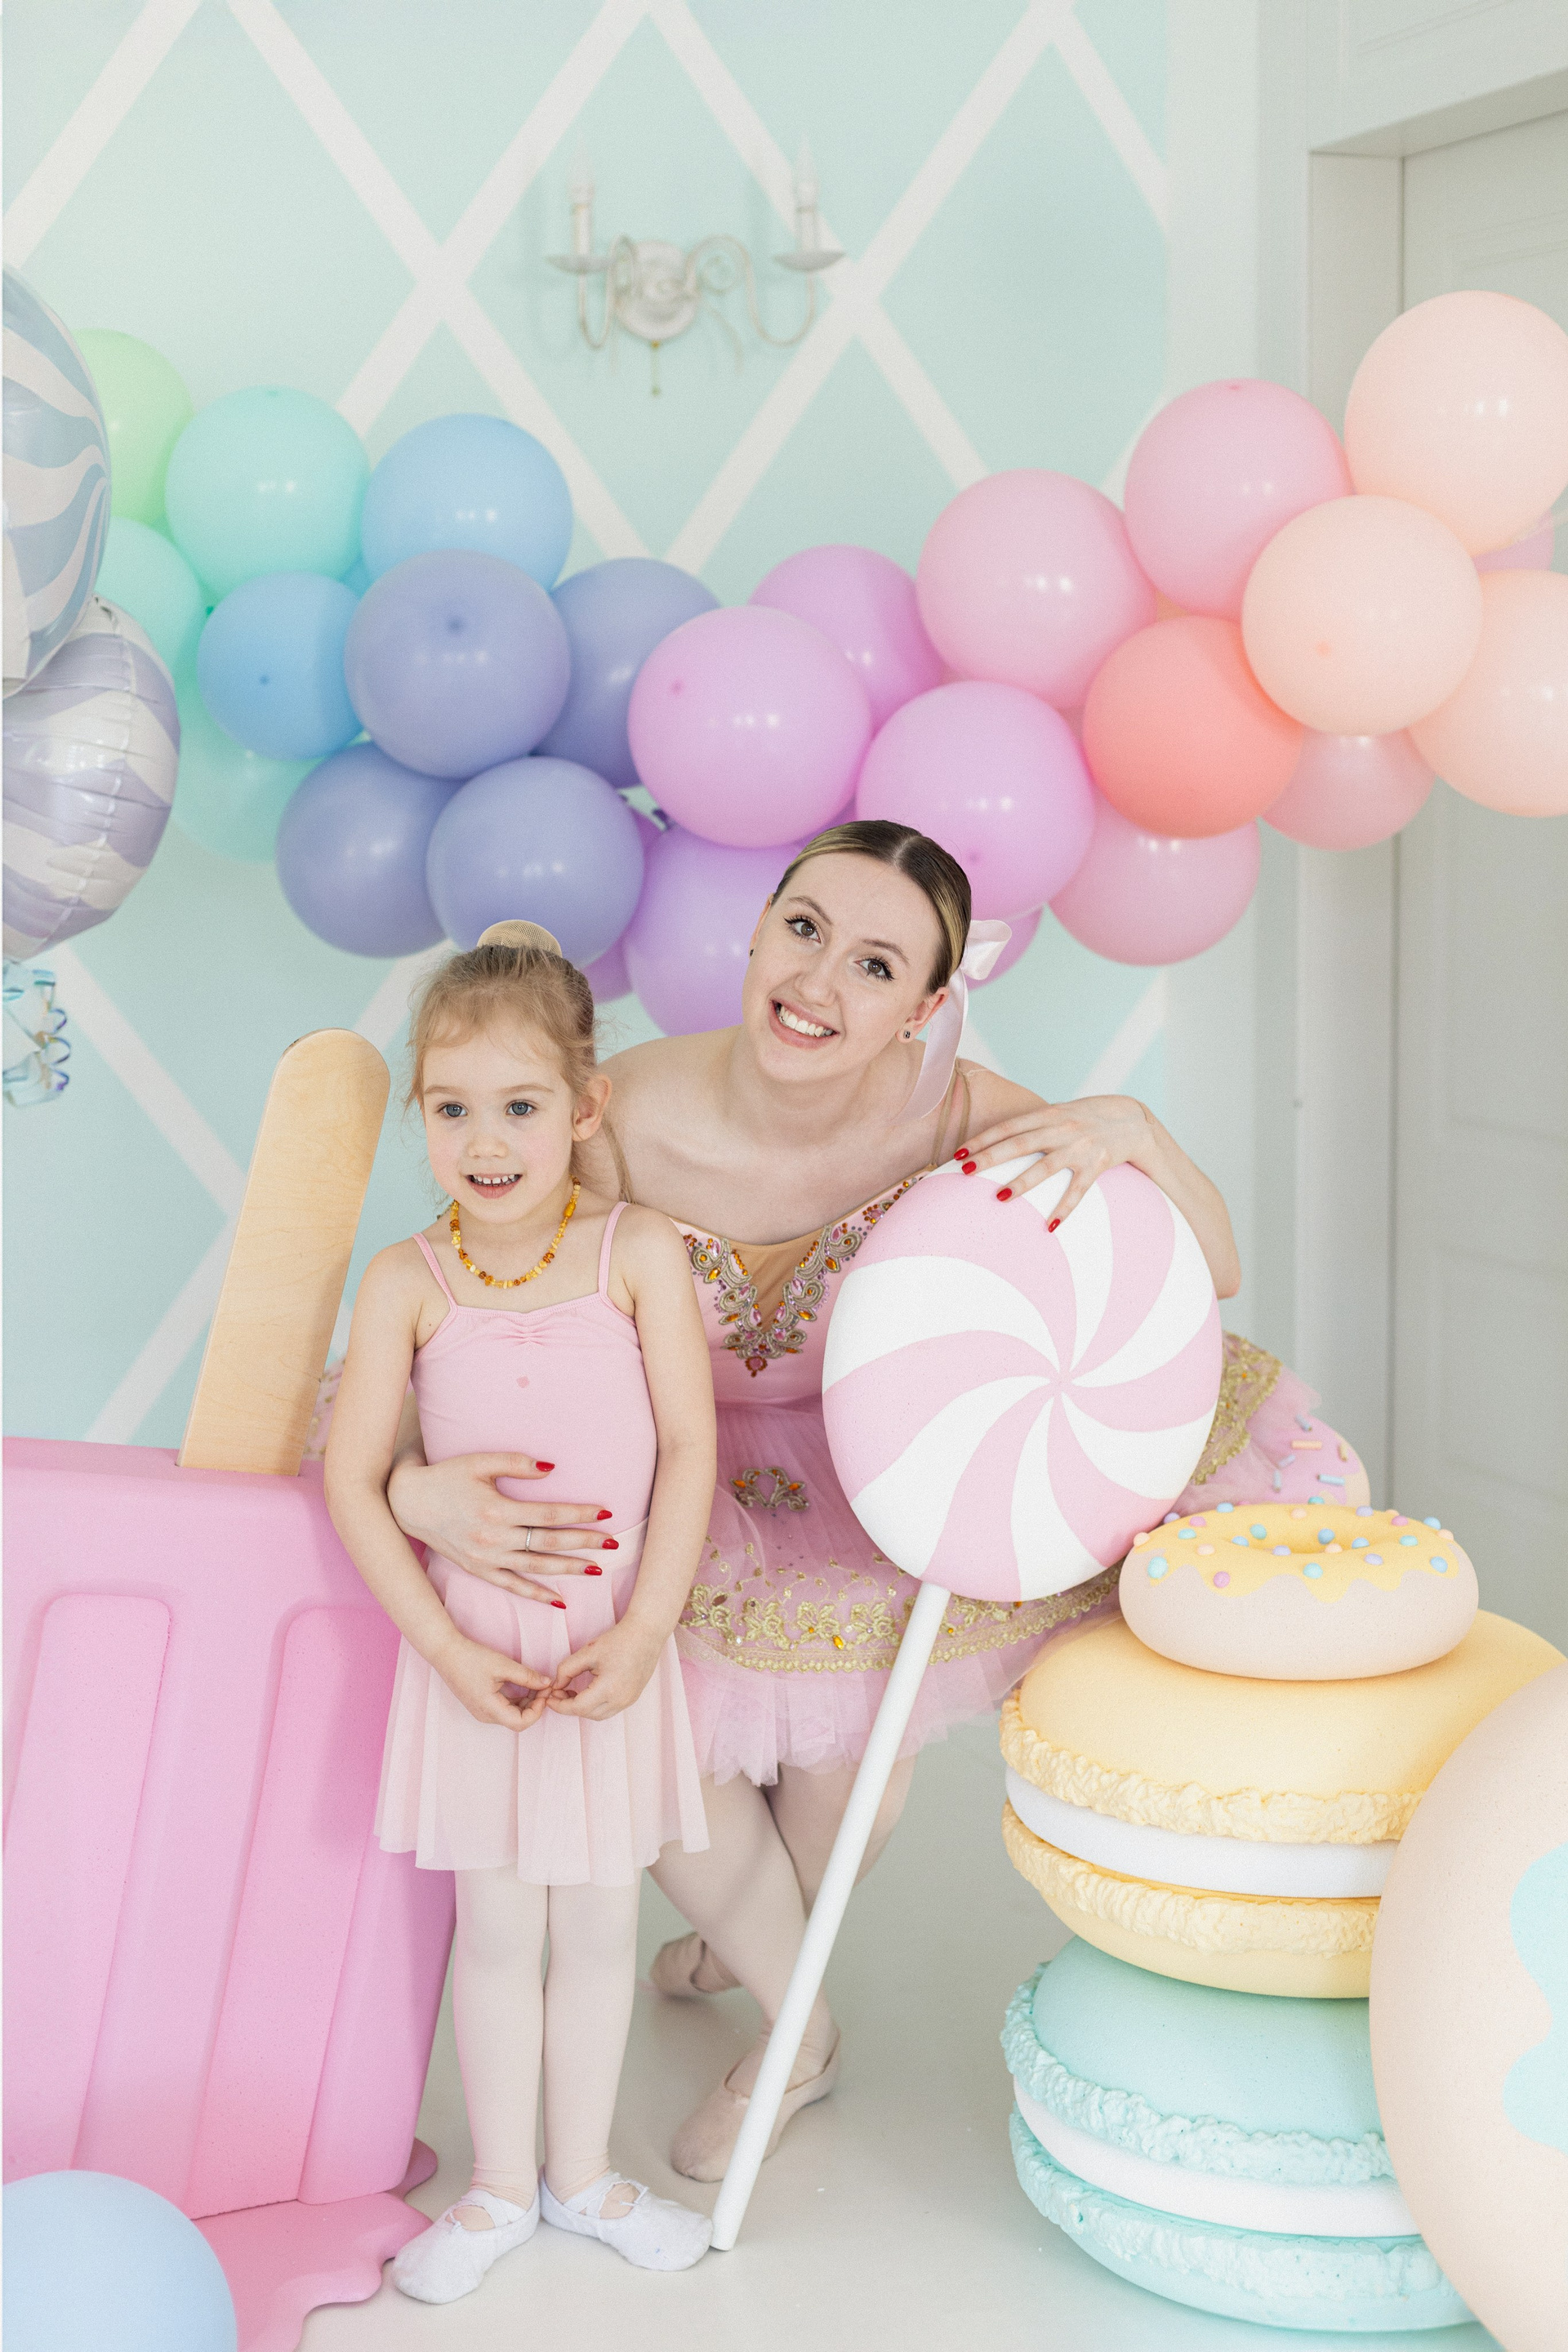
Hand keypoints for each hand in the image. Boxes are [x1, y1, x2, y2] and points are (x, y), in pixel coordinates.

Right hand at [386, 1451, 617, 1608]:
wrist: (409, 1504)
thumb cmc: (447, 1477)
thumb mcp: (478, 1462)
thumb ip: (516, 1463)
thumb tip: (552, 1468)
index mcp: (496, 1509)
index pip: (548, 1514)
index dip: (579, 1513)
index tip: (606, 1512)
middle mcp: (493, 1539)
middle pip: (548, 1544)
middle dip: (584, 1543)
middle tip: (614, 1543)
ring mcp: (486, 1559)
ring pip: (536, 1568)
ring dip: (569, 1570)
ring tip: (598, 1570)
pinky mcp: (479, 1571)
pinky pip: (513, 1586)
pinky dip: (537, 1594)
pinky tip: (560, 1600)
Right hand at [434, 1634, 552, 1729]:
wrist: (446, 1652)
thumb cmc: (471, 1658)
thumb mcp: (503, 1665)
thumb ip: (527, 1676)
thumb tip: (547, 1683)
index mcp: (489, 1709)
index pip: (520, 1723)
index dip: (537, 1711)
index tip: (545, 1692)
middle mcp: (485, 1715)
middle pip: (517, 1721)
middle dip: (535, 1706)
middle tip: (545, 1687)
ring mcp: (481, 1712)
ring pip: (511, 1715)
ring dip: (526, 1703)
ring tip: (537, 1685)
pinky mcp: (480, 1705)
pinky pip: (503, 1709)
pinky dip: (516, 1701)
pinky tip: (524, 1686)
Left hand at [546, 1619, 664, 1722]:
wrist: (646, 1633)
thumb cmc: (618, 1640)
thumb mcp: (587, 1652)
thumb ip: (566, 1669)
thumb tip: (556, 1685)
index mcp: (608, 1689)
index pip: (578, 1707)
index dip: (560, 1705)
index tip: (549, 1697)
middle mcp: (620, 1700)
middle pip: (587, 1714)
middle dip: (569, 1706)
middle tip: (557, 1692)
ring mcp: (629, 1700)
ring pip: (599, 1715)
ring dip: (582, 1708)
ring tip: (571, 1692)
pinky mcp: (633, 1697)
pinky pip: (609, 1709)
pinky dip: (595, 1705)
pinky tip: (587, 1692)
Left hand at [955, 1095, 1155, 1221]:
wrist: (1133, 1120)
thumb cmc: (1088, 1117)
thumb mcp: (1060, 1112)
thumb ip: (1034, 1123)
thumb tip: (998, 1139)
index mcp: (1048, 1114)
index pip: (1008, 1126)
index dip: (982, 1139)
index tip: (959, 1152)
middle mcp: (1061, 1128)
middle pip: (1019, 1144)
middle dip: (990, 1158)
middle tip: (966, 1171)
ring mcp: (1080, 1147)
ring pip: (1045, 1167)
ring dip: (1021, 1183)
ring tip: (999, 1198)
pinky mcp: (1097, 1165)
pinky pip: (1077, 1191)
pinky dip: (1063, 1209)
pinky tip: (1048, 1227)